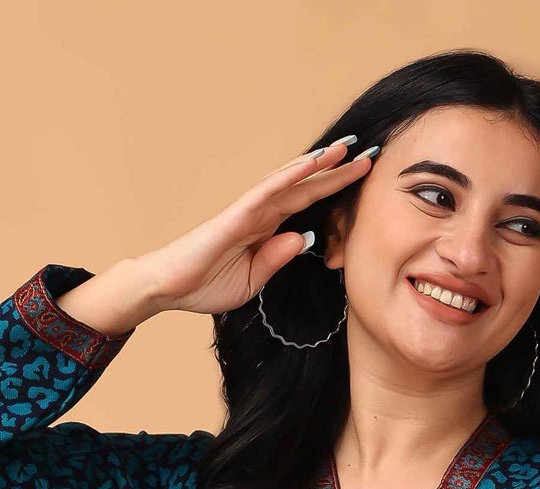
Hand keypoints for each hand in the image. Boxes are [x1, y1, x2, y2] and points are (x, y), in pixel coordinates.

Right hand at [133, 138, 374, 316]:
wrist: (169, 288)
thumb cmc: (205, 284)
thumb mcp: (254, 280)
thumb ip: (278, 258)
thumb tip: (304, 236)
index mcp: (267, 229)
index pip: (309, 204)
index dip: (335, 191)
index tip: (363, 180)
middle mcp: (261, 213)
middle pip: (307, 187)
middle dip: (338, 172)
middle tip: (370, 155)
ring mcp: (249, 211)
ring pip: (291, 181)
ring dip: (319, 165)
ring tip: (348, 149)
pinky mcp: (236, 215)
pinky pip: (268, 191)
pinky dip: (290, 176)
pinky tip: (312, 164)